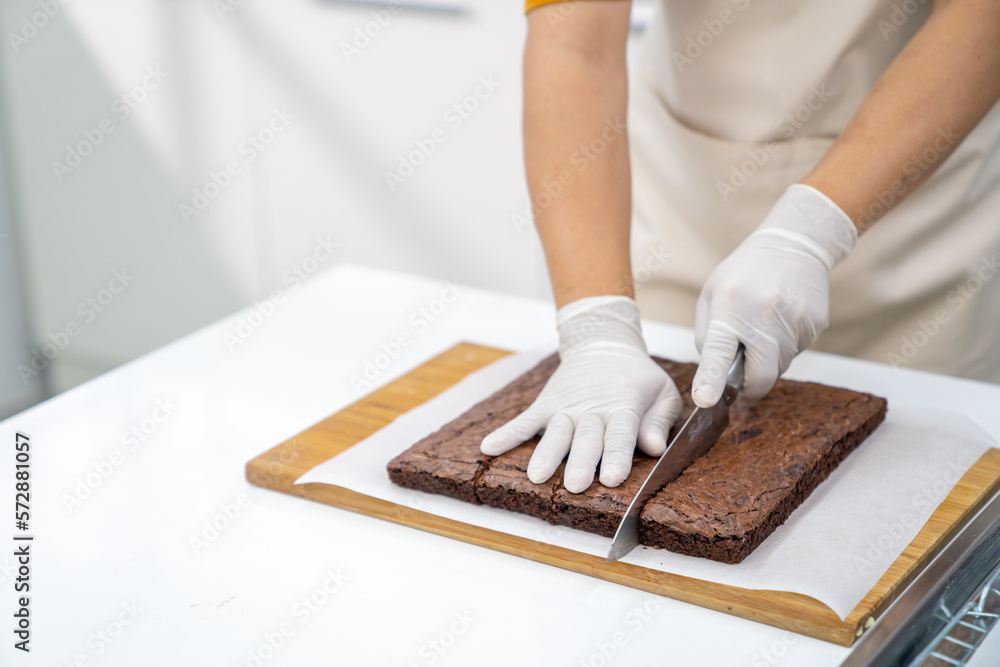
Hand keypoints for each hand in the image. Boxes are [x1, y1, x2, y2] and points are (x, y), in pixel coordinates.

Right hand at [480, 296, 681, 492]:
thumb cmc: (636, 376)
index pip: (620, 434)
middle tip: (577, 485)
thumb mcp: (662, 392)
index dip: (617, 456)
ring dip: (546, 454)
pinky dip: (507, 433)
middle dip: (581, 461)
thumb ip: (659, 420)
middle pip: (586, 438)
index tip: (613, 478)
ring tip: (536, 476)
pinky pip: (524, 421)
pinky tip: (489, 447)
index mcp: (624, 405)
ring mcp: (565, 407)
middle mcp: (592, 408)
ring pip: (555, 433)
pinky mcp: (546, 405)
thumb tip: (654, 446)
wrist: (602, 343)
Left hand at [692, 184, 856, 407]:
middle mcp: (763, 315)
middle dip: (750, 385)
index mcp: (730, 307)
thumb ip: (709, 337)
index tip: (705, 400)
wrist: (794, 244)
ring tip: (764, 325)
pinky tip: (782, 318)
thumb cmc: (744, 272)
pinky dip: (786, 345)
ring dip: (768, 359)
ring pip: (779, 367)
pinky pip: (797, 352)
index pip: (718, 351)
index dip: (712, 380)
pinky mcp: (815, 324)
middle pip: (760, 376)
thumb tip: (714, 375)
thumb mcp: (713, 295)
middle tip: (742, 374)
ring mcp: (794, 320)